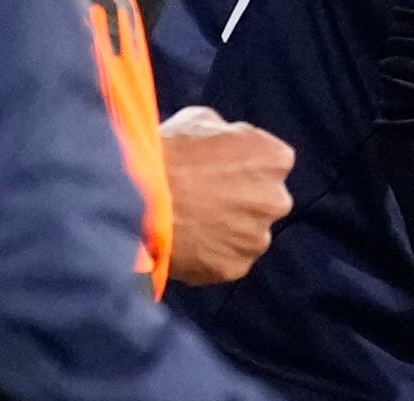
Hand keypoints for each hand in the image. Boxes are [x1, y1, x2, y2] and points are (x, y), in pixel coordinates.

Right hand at [160, 108, 295, 287]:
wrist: (138, 199)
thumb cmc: (167, 153)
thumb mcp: (198, 120)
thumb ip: (225, 134)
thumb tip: (226, 141)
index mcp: (274, 158)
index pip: (272, 162)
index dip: (244, 165)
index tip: (221, 167)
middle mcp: (276, 201)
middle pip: (265, 201)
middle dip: (242, 199)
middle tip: (205, 196)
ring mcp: (257, 238)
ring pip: (247, 234)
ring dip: (227, 228)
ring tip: (190, 219)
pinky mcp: (236, 267)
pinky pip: (227, 259)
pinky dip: (210, 253)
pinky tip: (185, 240)